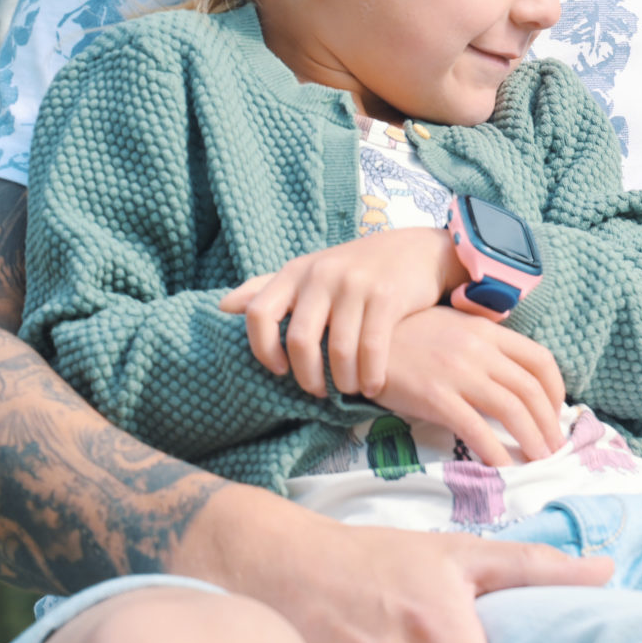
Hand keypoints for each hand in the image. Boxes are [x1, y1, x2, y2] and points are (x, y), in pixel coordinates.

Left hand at [220, 229, 466, 396]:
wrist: (419, 250)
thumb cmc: (357, 269)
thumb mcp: (310, 270)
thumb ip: (268, 287)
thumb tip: (222, 307)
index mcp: (296, 272)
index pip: (258, 313)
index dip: (262, 348)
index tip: (278, 370)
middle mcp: (321, 275)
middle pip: (299, 339)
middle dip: (307, 376)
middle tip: (317, 392)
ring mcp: (355, 284)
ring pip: (338, 348)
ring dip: (343, 381)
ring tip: (349, 390)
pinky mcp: (387, 296)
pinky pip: (372, 347)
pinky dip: (370, 375)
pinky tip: (372, 385)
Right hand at [372, 308, 567, 465]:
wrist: (358, 339)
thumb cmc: (406, 336)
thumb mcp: (452, 327)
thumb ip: (484, 345)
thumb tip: (513, 377)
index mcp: (487, 331)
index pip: (540, 359)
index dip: (556, 390)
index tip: (557, 412)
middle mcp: (479, 349)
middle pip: (530, 389)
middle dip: (549, 423)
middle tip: (555, 447)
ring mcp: (457, 372)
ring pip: (511, 409)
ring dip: (532, 439)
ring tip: (539, 460)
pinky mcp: (435, 396)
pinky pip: (475, 428)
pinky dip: (495, 451)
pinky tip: (503, 467)